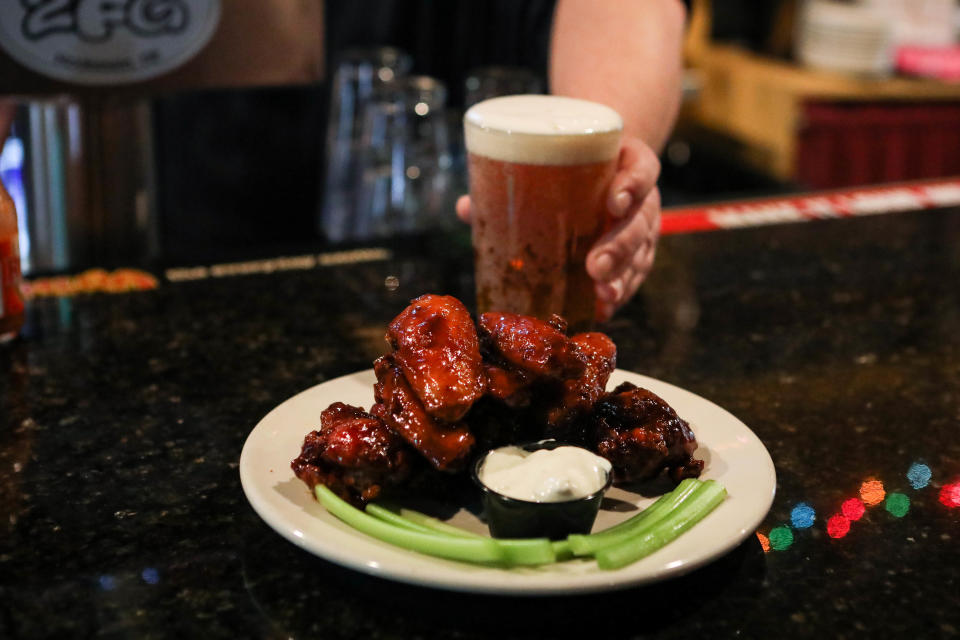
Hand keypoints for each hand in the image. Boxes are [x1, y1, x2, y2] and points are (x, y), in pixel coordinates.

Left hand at [456, 135, 661, 322]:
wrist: (599, 164)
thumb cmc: (570, 163)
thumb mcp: (551, 159)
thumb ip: (510, 180)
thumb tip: (467, 208)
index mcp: (625, 162)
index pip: (641, 168)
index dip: (633, 185)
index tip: (613, 202)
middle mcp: (639, 196)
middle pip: (640, 220)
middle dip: (620, 246)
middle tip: (596, 266)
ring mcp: (642, 227)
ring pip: (641, 252)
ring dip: (622, 276)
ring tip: (602, 294)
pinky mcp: (637, 253)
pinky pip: (635, 275)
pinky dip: (620, 292)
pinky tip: (603, 308)